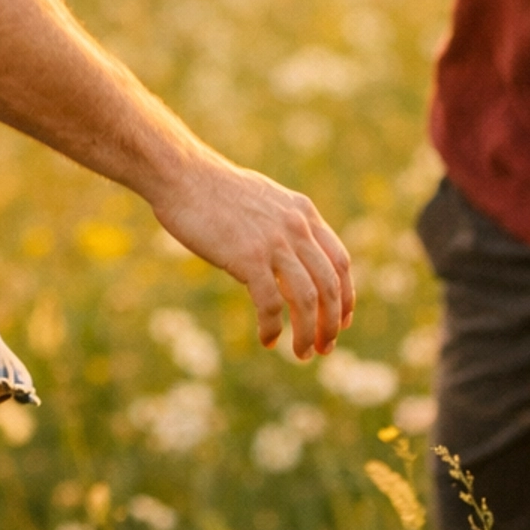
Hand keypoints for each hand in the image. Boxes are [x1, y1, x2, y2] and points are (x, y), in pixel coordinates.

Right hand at [153, 154, 353, 357]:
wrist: (183, 176)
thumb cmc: (216, 191)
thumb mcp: (266, 201)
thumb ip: (286, 226)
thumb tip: (292, 256)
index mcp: (304, 213)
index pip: (340, 262)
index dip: (346, 296)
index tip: (343, 321)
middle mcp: (296, 228)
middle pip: (329, 285)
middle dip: (332, 323)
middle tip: (325, 348)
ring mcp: (273, 243)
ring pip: (306, 299)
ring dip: (309, 332)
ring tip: (302, 353)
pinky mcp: (247, 258)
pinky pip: (271, 303)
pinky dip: (273, 326)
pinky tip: (267, 339)